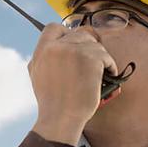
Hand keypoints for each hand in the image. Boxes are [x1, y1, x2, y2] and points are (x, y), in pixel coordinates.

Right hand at [28, 24, 118, 144]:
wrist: (60, 118)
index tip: (75, 43)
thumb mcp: (37, 75)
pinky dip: (110, 65)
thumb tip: (55, 44)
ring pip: (94, 44)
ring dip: (100, 56)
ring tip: (102, 71)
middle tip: (95, 58)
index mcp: (42, 51)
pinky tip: (109, 75)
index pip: (53, 27)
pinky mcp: (90, 58)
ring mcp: (73, 50)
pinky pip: (106, 55)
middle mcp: (56, 47)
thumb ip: (44, 57)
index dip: (66, 32)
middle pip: (78, 33)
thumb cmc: (52, 102)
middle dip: (88, 45)